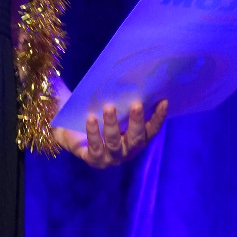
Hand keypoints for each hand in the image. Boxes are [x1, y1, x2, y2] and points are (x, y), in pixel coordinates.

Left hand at [52, 93, 168, 167]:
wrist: (72, 134)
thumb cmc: (99, 118)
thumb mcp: (113, 110)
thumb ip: (122, 101)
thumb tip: (129, 76)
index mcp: (138, 139)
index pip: (152, 129)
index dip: (159, 117)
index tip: (164, 101)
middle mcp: (128, 151)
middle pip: (136, 138)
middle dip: (137, 121)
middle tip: (136, 105)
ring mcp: (112, 157)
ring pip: (115, 142)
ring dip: (112, 125)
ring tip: (109, 108)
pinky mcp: (95, 160)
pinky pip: (95, 147)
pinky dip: (93, 132)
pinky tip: (91, 119)